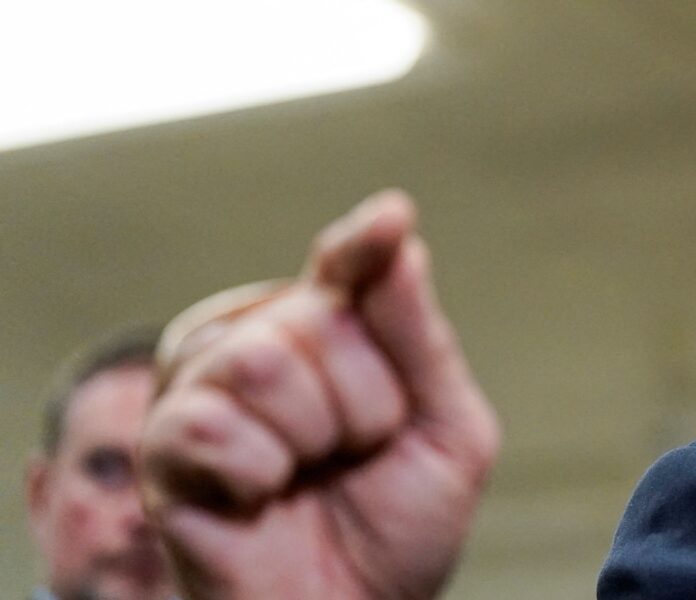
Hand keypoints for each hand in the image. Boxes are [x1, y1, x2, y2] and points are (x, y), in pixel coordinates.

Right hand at [139, 191, 500, 598]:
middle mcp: (258, 342)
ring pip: (262, 359)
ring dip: (314, 437)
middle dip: (366, 403)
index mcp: (329, 329)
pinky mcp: (163, 447)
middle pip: (316, 316)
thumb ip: (419, 337)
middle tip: (355, 456)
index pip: (346, 264)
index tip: (390, 222)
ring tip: (309, 476)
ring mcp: (204, 391)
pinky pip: (213, 425)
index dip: (363, 245)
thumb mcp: (447, 430)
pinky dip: (259, 474)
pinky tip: (260, 498)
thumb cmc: (399, 525)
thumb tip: (398, 236)